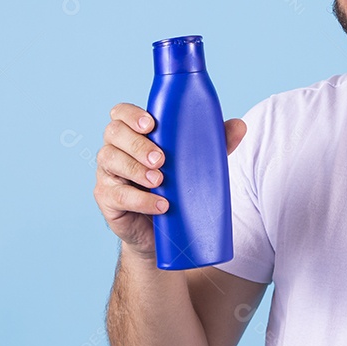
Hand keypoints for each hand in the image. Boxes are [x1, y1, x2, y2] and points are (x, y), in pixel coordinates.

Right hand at [92, 102, 246, 257]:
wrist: (160, 232)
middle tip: (162, 159)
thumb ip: (214, 143)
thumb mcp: (195, 163)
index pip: (121, 113)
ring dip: (136, 170)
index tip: (151, 125)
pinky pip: (117, 195)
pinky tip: (160, 205)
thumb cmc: (175, 187)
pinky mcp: (107, 199)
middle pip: (114, 133)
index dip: (132, 115)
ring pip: (110, 160)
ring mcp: (108, 174)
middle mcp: (116, 149)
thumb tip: (239, 126)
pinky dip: (140, 200)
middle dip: (138, 144)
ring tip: (160, 181)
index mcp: (134, 133)